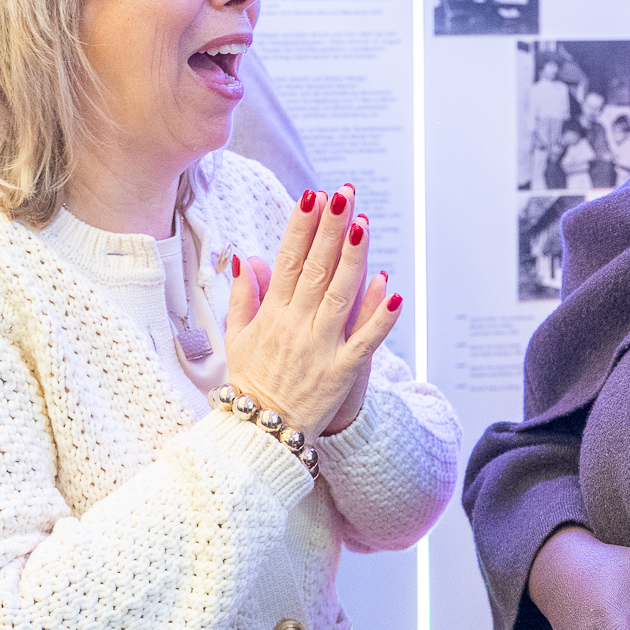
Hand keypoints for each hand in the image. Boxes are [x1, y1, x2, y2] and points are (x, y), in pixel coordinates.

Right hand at [225, 183, 400, 436]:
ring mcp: (320, 347)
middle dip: (330, 230)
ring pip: (339, 296)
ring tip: (363, 225)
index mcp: (272, 315)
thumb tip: (246, 257)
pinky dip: (380, 317)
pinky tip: (393, 289)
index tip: (313, 197)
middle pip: (315, 269)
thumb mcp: (237, 337)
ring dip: (353, 259)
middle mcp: (296, 326)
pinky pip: (364, 341)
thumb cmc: (251, 381)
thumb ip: (243, 296)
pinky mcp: (341, 371)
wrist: (260, 433)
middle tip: (344, 196)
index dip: (301, 227)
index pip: (287, 260)